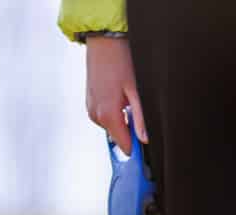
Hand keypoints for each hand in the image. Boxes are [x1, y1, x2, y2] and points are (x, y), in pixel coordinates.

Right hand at [85, 35, 146, 153]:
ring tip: (128, 101)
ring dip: (122, 121)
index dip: (136, 148)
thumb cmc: (120, 63)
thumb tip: (145, 139)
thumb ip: (140, 119)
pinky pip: (104, 117)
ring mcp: (90, 108)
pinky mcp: (89, 102)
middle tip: (139, 115)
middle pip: (118, 137)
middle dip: (130, 132)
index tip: (146, 150)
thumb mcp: (136, 93)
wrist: (103, 43)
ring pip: (111, 127)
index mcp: (107, 115)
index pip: (124, 145)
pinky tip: (120, 98)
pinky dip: (114, 113)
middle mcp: (96, 114)